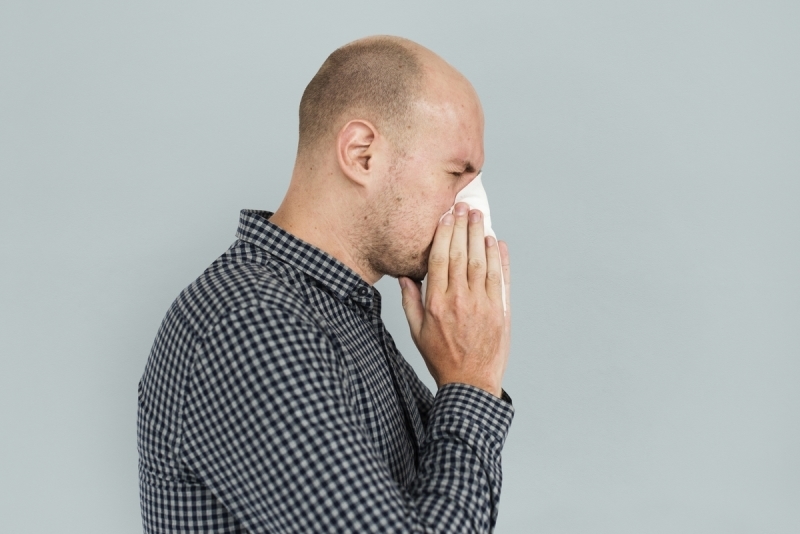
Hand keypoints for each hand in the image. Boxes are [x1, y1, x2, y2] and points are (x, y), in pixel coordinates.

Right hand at [399, 202, 510, 397]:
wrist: (470, 383)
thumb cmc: (441, 358)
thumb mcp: (417, 331)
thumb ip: (410, 301)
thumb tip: (405, 276)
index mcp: (437, 303)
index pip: (441, 259)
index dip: (444, 234)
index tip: (446, 216)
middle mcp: (460, 300)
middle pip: (462, 254)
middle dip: (463, 227)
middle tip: (464, 207)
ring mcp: (483, 304)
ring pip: (482, 262)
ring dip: (481, 236)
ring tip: (479, 217)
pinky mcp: (500, 311)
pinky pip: (501, 278)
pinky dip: (500, 259)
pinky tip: (497, 243)